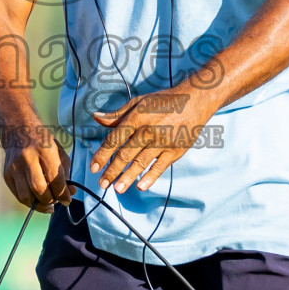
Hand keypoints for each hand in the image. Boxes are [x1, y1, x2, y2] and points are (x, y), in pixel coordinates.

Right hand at [2, 125, 71, 212]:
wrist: (18, 130)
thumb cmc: (42, 142)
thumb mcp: (58, 151)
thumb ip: (65, 172)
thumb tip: (70, 192)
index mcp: (44, 150)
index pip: (55, 178)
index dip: (63, 193)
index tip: (67, 200)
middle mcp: (27, 158)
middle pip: (39, 189)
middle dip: (51, 200)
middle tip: (56, 201)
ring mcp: (14, 167)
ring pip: (26, 196)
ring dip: (39, 205)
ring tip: (47, 204)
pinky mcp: (6, 174)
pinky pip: (18, 195)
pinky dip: (29, 201)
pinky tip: (36, 199)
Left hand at [90, 85, 218, 193]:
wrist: (196, 100)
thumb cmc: (164, 101)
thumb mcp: (139, 102)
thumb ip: (117, 114)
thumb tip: (95, 117)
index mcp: (137, 117)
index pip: (115, 139)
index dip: (102, 154)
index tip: (93, 167)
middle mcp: (149, 130)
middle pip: (126, 154)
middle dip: (112, 171)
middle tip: (102, 184)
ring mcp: (163, 141)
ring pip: (141, 162)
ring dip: (127, 177)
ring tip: (117, 189)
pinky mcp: (176, 150)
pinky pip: (161, 166)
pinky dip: (151, 177)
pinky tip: (140, 186)